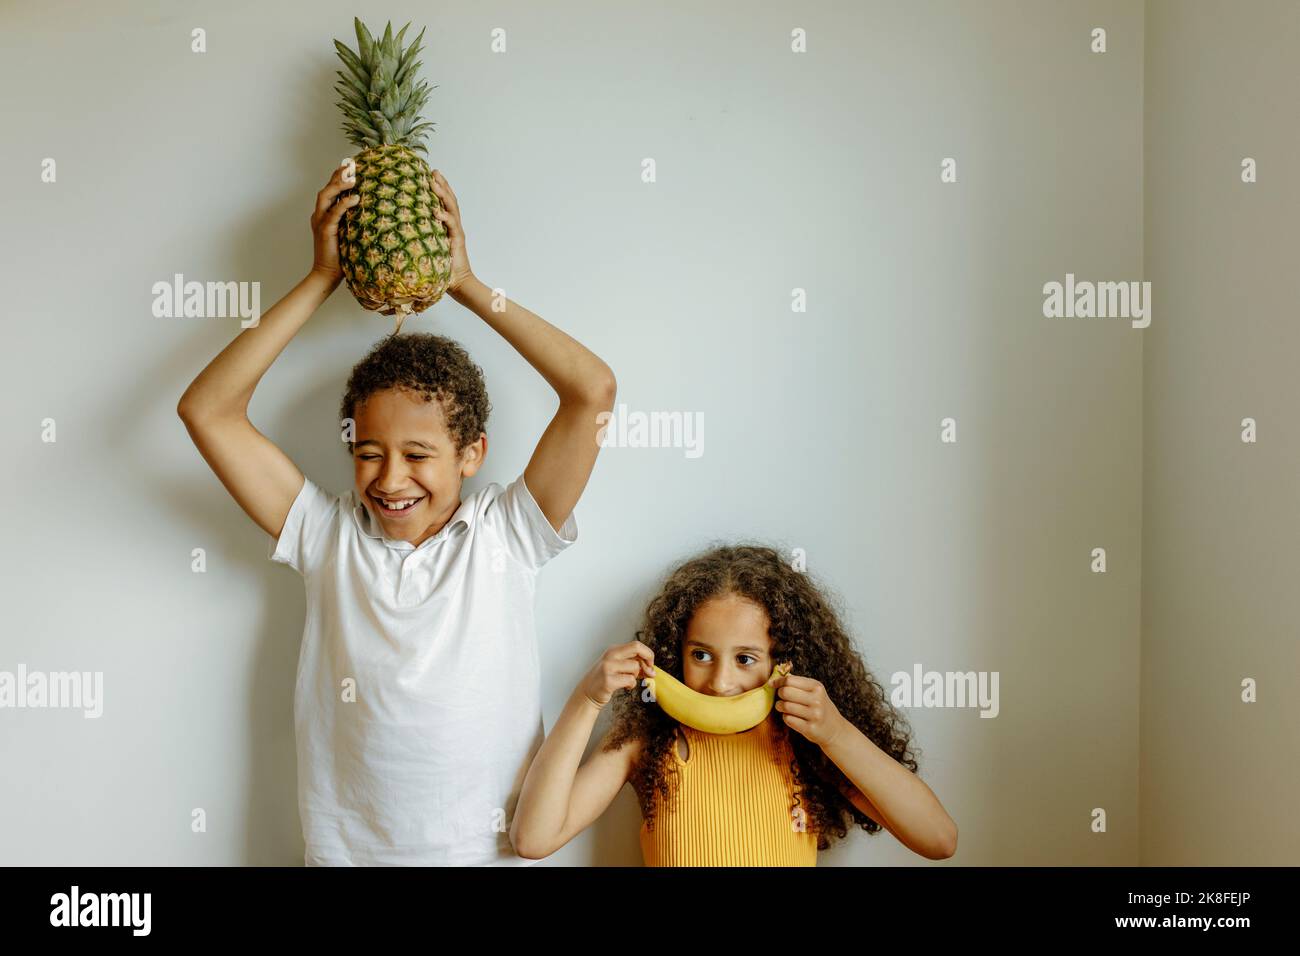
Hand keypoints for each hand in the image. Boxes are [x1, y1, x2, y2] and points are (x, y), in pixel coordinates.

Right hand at [310, 163, 359, 282]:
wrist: (328, 274)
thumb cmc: (343, 256)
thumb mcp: (352, 233)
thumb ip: (357, 220)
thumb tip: (377, 210)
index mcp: (326, 213)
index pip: (331, 189)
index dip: (339, 175)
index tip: (353, 164)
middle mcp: (321, 214)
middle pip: (327, 187)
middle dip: (338, 174)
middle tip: (352, 164)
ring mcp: (321, 222)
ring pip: (325, 196)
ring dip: (339, 185)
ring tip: (353, 178)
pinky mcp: (324, 231)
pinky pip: (333, 214)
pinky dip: (343, 204)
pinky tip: (355, 198)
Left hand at [428, 169, 474, 294]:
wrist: (457, 282)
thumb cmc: (441, 267)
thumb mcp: (428, 248)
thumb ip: (420, 237)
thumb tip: (399, 230)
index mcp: (447, 225)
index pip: (444, 202)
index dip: (439, 188)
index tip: (429, 175)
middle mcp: (453, 225)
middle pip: (449, 200)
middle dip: (442, 184)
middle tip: (433, 171)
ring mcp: (456, 231)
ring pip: (451, 208)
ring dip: (443, 194)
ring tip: (434, 182)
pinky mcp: (457, 240)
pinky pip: (451, 225)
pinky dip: (444, 216)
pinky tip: (436, 211)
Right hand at [578, 641, 655, 710]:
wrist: (587, 693)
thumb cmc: (605, 680)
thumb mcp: (617, 666)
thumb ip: (632, 664)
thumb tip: (651, 669)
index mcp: (613, 650)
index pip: (636, 644)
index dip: (648, 654)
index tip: (650, 664)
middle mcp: (610, 655)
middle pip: (637, 648)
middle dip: (648, 660)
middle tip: (648, 672)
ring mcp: (608, 667)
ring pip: (635, 667)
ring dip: (636, 676)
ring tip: (628, 681)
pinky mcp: (608, 680)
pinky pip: (630, 680)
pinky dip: (631, 685)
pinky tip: (625, 687)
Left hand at [773, 670, 848, 747]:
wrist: (835, 729)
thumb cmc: (819, 707)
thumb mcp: (815, 691)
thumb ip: (797, 683)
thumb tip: (775, 678)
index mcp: (817, 687)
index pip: (790, 680)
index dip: (778, 682)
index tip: (772, 684)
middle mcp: (817, 700)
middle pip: (785, 692)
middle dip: (779, 694)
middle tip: (782, 697)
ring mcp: (814, 715)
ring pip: (785, 706)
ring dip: (780, 706)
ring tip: (784, 707)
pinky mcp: (810, 728)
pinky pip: (788, 719)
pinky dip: (786, 717)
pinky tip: (792, 717)